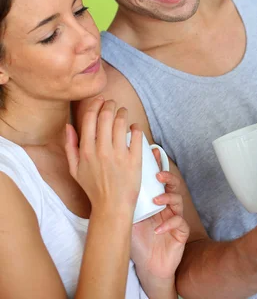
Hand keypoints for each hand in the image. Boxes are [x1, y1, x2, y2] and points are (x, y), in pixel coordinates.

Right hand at [65, 97, 142, 216]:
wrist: (112, 207)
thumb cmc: (93, 188)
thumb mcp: (75, 169)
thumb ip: (70, 146)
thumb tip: (68, 125)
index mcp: (86, 151)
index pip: (90, 118)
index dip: (96, 104)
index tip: (100, 100)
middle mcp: (102, 151)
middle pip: (106, 116)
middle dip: (110, 105)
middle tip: (113, 104)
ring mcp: (119, 155)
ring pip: (122, 122)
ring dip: (123, 112)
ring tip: (123, 113)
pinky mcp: (134, 160)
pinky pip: (137, 136)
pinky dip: (136, 128)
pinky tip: (134, 127)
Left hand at [130, 158, 188, 283]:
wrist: (148, 267)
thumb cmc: (138, 241)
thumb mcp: (128, 220)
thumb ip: (123, 204)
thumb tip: (107, 186)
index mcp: (156, 200)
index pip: (159, 179)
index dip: (159, 165)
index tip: (154, 153)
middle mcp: (167, 207)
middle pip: (173, 185)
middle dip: (168, 177)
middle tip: (158, 175)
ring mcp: (175, 218)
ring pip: (179, 201)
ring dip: (168, 198)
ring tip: (157, 200)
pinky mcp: (181, 232)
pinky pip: (180, 223)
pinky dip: (169, 224)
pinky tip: (158, 229)